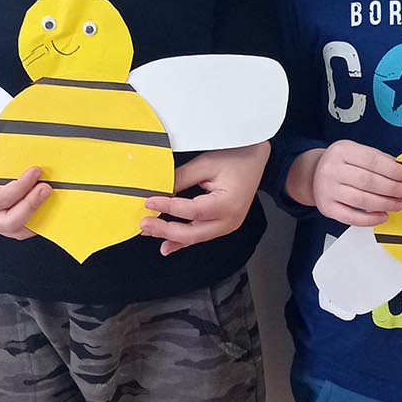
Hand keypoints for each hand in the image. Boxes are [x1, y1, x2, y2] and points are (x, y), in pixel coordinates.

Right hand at [0, 157, 50, 238]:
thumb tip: (26, 156)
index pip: (0, 198)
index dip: (21, 187)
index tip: (35, 171)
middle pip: (10, 221)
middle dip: (32, 204)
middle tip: (46, 187)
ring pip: (17, 230)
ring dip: (36, 215)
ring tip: (47, 197)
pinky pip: (18, 228)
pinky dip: (33, 219)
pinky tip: (43, 206)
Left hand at [140, 142, 269, 255]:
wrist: (257, 158)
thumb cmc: (237, 157)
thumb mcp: (205, 164)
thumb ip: (181, 179)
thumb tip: (159, 192)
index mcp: (228, 204)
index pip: (192, 211)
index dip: (168, 208)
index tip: (150, 203)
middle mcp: (230, 220)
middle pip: (193, 233)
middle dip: (165, 230)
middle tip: (144, 225)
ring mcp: (228, 225)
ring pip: (196, 237)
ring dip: (171, 236)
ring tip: (150, 231)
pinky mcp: (224, 225)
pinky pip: (201, 235)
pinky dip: (183, 240)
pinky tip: (168, 245)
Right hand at [290, 142, 401, 225]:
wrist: (314, 174)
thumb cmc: (341, 163)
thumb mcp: (356, 152)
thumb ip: (378, 160)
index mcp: (342, 151)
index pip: (373, 160)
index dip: (394, 170)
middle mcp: (332, 169)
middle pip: (368, 181)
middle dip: (393, 188)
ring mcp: (327, 190)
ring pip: (362, 200)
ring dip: (385, 204)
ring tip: (399, 204)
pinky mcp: (327, 208)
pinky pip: (352, 217)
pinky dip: (371, 219)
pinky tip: (383, 215)